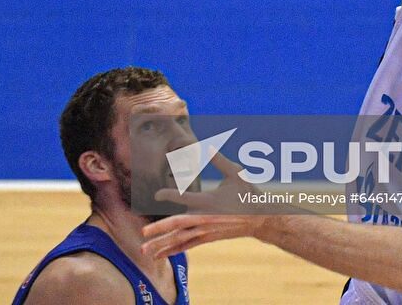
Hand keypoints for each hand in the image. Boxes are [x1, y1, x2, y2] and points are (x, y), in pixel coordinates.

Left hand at [141, 152, 267, 259]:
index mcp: (209, 200)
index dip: (168, 196)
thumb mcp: (235, 173)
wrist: (259, 217)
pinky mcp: (207, 238)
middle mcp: (205, 217)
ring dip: (161, 245)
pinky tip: (161, 255)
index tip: (156, 195)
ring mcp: (206, 230)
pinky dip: (173, 250)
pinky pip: (187, 245)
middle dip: (159, 230)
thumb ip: (219, 160)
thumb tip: (208, 146)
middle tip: (143, 234)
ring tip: (145, 251)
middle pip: (178, 225)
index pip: (184, 198)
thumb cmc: (246, 192)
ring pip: (180, 239)